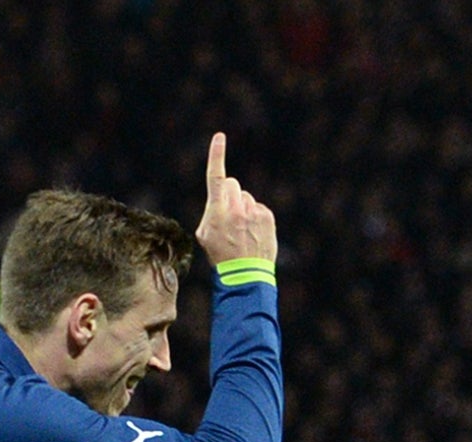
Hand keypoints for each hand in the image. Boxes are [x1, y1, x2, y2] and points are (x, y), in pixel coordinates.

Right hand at [195, 133, 276, 265]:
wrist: (245, 274)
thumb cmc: (220, 255)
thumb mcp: (204, 235)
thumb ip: (211, 212)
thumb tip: (220, 199)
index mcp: (217, 212)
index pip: (216, 177)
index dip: (216, 155)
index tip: (219, 137)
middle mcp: (236, 209)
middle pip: (231, 183)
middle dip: (228, 193)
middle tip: (227, 215)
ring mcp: (253, 212)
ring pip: (245, 196)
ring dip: (242, 207)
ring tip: (241, 230)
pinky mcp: (267, 216)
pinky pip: (258, 207)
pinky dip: (254, 216)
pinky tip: (252, 233)